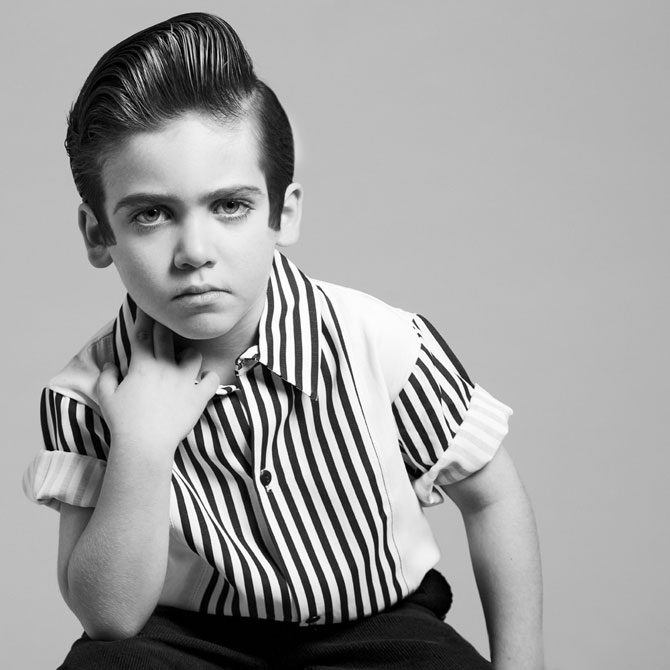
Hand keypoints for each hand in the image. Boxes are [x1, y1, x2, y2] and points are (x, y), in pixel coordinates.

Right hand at [95, 308, 219, 457]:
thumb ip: (106, 376)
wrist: (144, 445)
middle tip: (168, 321)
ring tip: (185, 361)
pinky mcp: (199, 397)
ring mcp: (184, 381)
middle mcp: (165, 368)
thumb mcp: (105, 397)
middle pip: (167, 337)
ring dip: (189, 356)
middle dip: (166, 325)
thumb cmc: (123, 422)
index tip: (147, 305)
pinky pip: (211, 379)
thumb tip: (111, 364)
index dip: (144, 317)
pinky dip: (209, 378)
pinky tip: (205, 379)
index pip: (142, 333)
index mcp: (142, 366)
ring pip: (194, 356)